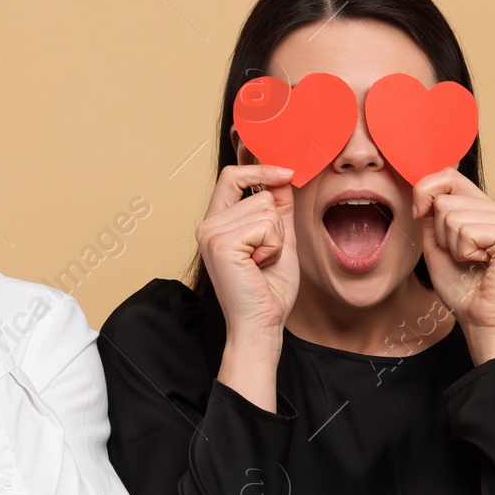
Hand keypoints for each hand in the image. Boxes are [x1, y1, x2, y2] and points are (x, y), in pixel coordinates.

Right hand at [197, 164, 298, 409]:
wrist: (261, 325)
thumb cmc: (268, 290)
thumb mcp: (279, 241)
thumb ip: (279, 209)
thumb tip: (283, 178)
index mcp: (216, 222)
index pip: (232, 176)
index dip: (260, 170)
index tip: (286, 172)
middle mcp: (208, 224)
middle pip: (260, 194)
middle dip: (276, 224)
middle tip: (265, 255)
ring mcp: (211, 232)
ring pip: (266, 208)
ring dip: (276, 238)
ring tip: (261, 262)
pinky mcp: (221, 243)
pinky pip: (266, 225)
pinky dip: (273, 247)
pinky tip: (259, 266)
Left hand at [411, 167, 494, 362]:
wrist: (482, 319)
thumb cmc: (462, 287)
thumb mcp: (436, 245)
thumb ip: (431, 216)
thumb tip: (423, 190)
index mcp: (483, 208)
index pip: (448, 175)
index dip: (425, 191)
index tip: (420, 214)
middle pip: (444, 199)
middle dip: (440, 233)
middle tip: (461, 256)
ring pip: (452, 216)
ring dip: (453, 246)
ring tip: (472, 261)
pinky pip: (467, 232)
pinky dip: (464, 253)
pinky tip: (482, 264)